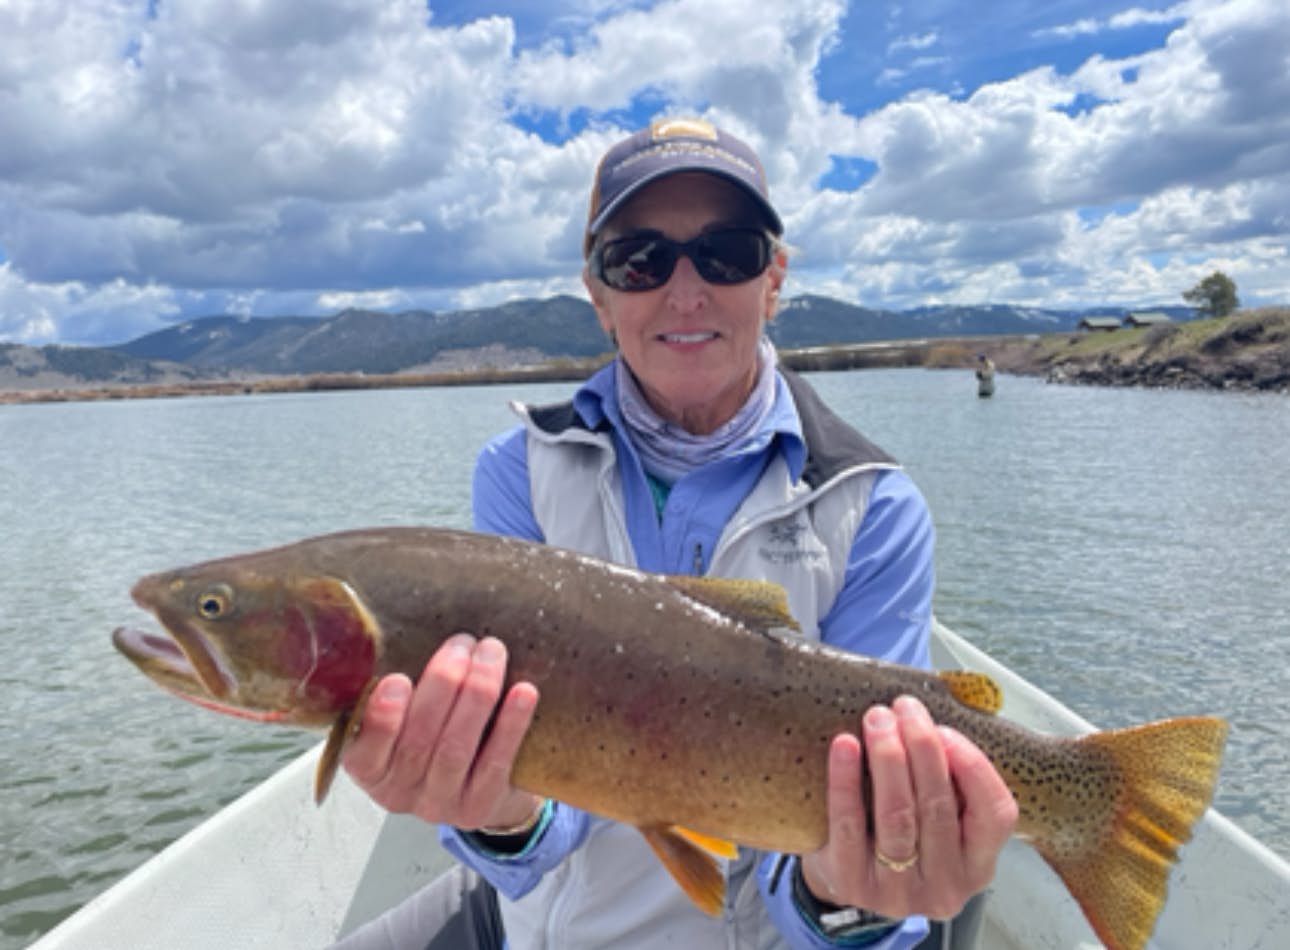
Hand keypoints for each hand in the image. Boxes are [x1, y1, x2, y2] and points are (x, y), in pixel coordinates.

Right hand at [341, 633, 541, 830]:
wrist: (483, 791)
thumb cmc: (436, 738)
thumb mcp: (405, 719)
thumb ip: (404, 689)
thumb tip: (416, 626)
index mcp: (371, 768)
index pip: (364, 751)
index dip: (381, 718)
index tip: (398, 679)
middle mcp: (400, 791)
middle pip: (418, 740)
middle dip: (442, 684)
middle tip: (462, 643)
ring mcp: (441, 803)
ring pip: (456, 747)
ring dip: (476, 694)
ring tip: (490, 653)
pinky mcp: (481, 805)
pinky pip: (496, 762)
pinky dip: (511, 724)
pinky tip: (523, 692)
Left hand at [800, 695, 1017, 920]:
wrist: (847, 873)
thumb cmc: (904, 832)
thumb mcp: (942, 818)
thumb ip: (952, 780)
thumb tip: (941, 717)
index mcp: (978, 865)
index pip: (996, 815)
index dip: (973, 767)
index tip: (946, 728)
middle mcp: (945, 886)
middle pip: (937, 807)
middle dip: (921, 747)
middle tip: (904, 707)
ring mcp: (897, 892)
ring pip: (897, 815)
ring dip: (888, 757)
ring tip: (878, 718)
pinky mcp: (852, 884)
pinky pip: (849, 824)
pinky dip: (846, 779)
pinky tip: (845, 744)